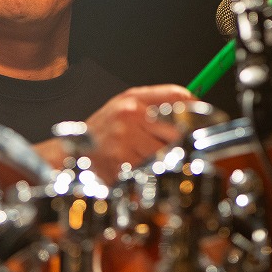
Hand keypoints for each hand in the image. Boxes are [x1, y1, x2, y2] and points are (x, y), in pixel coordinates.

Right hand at [33, 84, 195, 181]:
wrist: (69, 158)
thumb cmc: (102, 134)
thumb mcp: (125, 108)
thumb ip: (156, 105)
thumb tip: (195, 112)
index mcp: (133, 98)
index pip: (178, 95)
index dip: (195, 109)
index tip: (202, 122)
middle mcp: (129, 115)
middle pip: (178, 128)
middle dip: (184, 142)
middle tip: (186, 150)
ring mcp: (125, 140)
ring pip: (167, 153)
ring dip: (168, 162)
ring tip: (154, 163)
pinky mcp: (121, 164)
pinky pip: (151, 172)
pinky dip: (151, 176)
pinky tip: (140, 174)